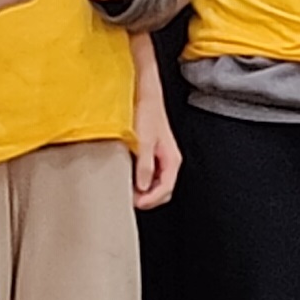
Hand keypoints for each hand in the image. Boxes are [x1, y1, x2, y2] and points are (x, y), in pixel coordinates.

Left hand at [129, 80, 181, 210]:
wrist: (144, 95)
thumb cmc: (147, 113)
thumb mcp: (144, 141)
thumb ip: (144, 166)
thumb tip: (142, 187)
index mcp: (172, 159)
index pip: (166, 189)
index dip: (151, 200)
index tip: (136, 203)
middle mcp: (168, 160)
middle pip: (162, 190)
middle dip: (148, 198)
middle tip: (131, 200)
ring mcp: (160, 158)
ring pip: (155, 184)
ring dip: (144, 191)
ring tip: (128, 191)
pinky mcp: (152, 154)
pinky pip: (149, 175)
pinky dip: (140, 181)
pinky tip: (128, 178)